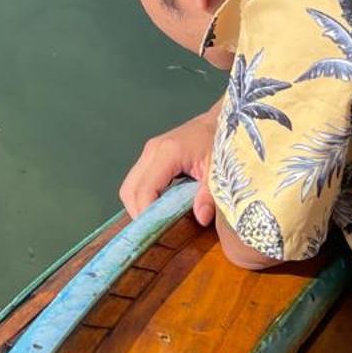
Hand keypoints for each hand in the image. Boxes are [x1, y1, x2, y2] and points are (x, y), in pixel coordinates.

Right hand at [119, 105, 219, 225]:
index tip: (157, 232)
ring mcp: (149, 153)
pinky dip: (143, 197)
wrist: (221, 120)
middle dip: (139, 213)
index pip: (144, 190)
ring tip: (159, 220)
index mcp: (167, 153)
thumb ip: (210, 194)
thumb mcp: (220, 170)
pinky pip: (138, 182)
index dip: (146, 214)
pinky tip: (161, 207)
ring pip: (130, 186)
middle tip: (156, 230)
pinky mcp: (151, 156)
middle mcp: (152, 151)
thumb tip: (201, 218)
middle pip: (129, 190)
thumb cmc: (222, 141)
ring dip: (139, 206)